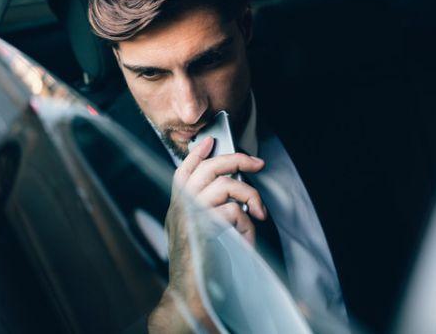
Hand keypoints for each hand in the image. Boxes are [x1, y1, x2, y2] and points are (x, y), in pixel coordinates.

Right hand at [148, 137, 265, 332]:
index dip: (196, 154)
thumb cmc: (199, 266)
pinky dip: (247, 225)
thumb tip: (231, 197)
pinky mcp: (203, 229)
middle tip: (257, 164)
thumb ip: (207, 214)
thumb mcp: (199, 234)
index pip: (183, 171)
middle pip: (207, 169)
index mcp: (177, 208)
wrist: (188, 294)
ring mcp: (189, 217)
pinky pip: (232, 212)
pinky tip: (246, 239)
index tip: (210, 141)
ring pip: (225, 186)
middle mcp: (179, 209)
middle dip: (236, 160)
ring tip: (257, 215)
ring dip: (249, 197)